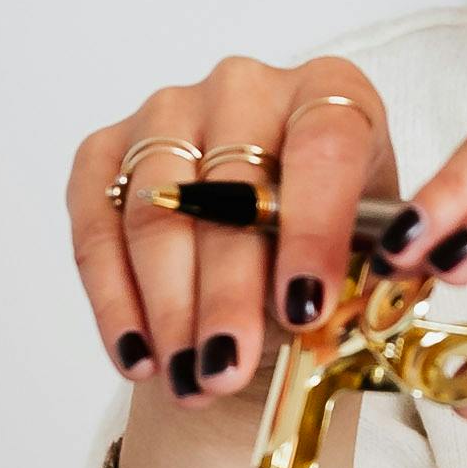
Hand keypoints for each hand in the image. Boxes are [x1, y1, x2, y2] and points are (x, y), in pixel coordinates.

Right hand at [64, 54, 393, 467]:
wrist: (264, 250)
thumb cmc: (325, 247)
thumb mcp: (367, 258)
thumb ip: (368, 278)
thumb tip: (359, 306)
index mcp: (331, 93)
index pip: (325, 146)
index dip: (314, 230)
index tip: (306, 308)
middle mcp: (245, 87)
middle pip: (229, 188)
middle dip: (228, 293)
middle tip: (229, 369)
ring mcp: (168, 113)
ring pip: (158, 212)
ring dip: (170, 308)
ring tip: (190, 379)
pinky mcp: (106, 151)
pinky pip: (98, 227)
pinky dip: (116, 301)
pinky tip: (141, 359)